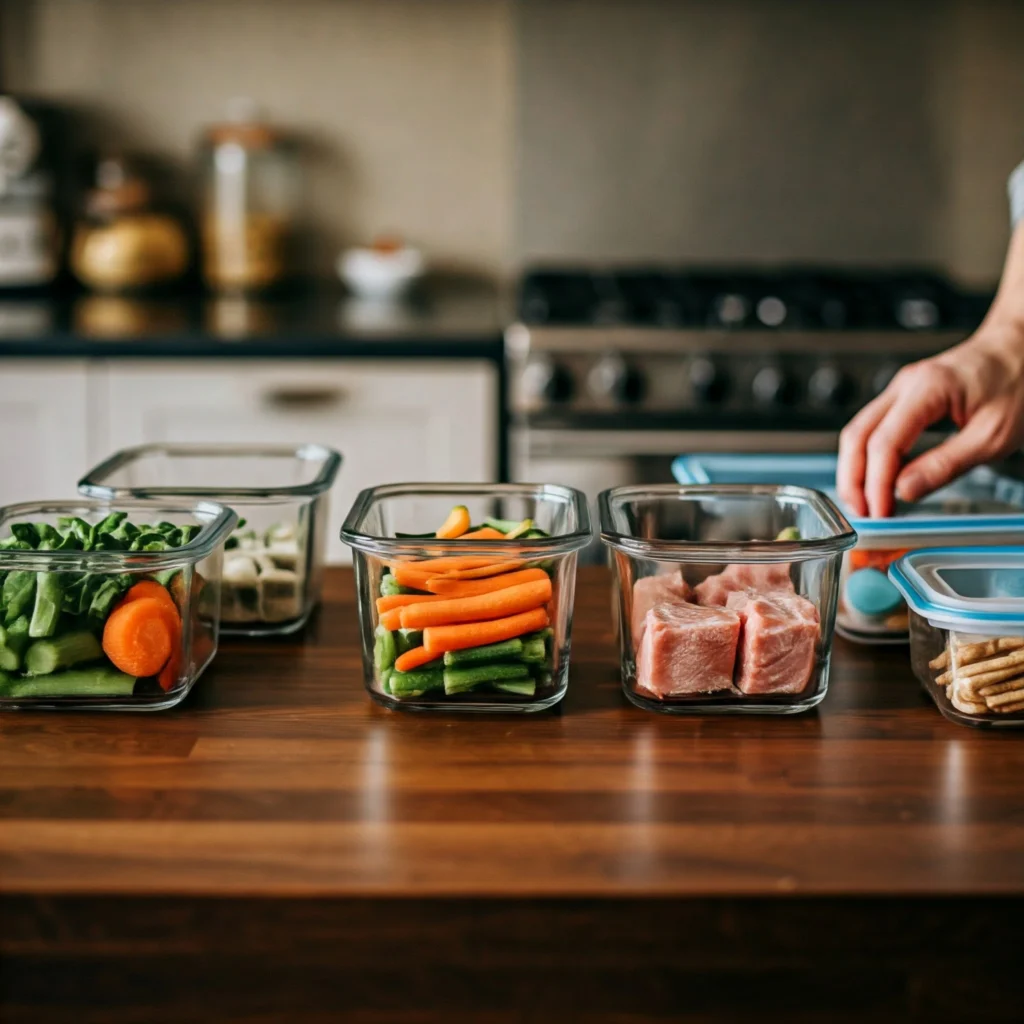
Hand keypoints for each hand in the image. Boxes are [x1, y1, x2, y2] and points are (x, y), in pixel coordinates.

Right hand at [837, 326, 1023, 516]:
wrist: (1020, 349)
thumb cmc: (1016, 382)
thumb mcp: (992, 435)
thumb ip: (946, 464)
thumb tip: (905, 490)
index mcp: (927, 388)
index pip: (884, 443)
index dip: (876, 483)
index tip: (881, 513)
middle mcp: (905, 385)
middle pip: (856, 436)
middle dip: (852, 479)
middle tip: (862, 513)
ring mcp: (900, 390)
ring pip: (858, 432)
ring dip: (855, 469)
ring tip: (865, 502)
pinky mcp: (902, 398)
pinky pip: (872, 429)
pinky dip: (868, 457)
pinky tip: (877, 479)